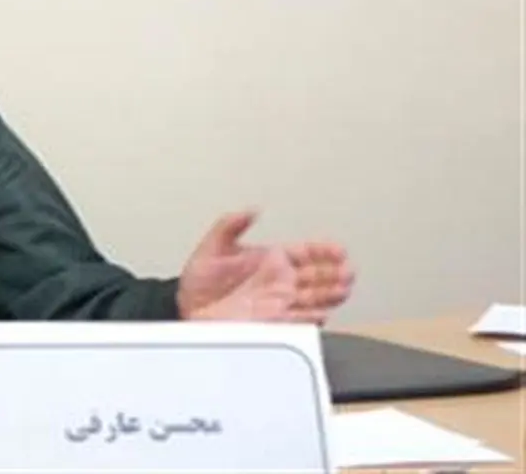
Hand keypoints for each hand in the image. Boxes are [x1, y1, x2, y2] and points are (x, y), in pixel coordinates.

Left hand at [176, 210, 354, 322]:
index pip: (305, 253)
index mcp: (270, 260)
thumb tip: (250, 210)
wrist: (187, 310)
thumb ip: (230, 225)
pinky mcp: (274, 323)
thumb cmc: (199, 282)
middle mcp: (279, 281)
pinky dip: (312, 317)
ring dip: (330, 294)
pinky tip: (323, 312)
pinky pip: (299, 321)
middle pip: (316, 276)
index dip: (323, 250)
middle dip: (334, 274)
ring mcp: (279, 303)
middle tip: (347, 271)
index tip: (338, 250)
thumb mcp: (211, 247)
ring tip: (343, 289)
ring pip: (314, 298)